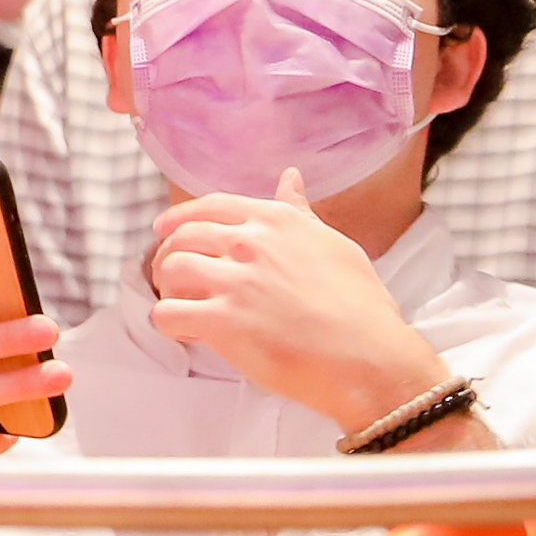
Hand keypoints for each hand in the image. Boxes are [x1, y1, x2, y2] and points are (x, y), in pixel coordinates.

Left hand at [147, 171, 448, 433]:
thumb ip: (301, 214)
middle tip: (171, 278)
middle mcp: (249, 242)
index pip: (212, 205)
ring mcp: (234, 281)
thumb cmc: (362, 307)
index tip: (165, 228)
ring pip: (170, 269)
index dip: (181, 217)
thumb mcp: (335, 246)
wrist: (370, 358)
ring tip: (179, 304)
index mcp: (276, 220)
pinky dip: (168, 323)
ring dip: (166, 287)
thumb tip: (289, 177)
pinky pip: (168, 314)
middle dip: (168, 255)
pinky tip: (185, 332)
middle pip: (183, 236)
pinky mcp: (223, 321)